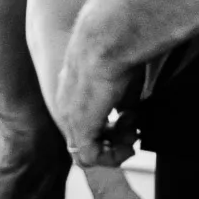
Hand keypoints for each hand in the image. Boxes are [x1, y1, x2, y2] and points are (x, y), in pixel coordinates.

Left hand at [54, 40, 132, 168]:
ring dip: (113, 150)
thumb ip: (119, 101)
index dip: (109, 130)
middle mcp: (66, 108)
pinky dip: (113, 156)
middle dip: (112, 142)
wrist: (106, 41)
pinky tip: (128, 140)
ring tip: (131, 133)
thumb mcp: (119, 81)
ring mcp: (70, 118)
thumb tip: (125, 114)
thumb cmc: (116, 51)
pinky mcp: (79, 126)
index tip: (130, 119)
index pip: (84, 125)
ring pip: (85, 153)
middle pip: (84, 141)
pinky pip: (90, 158)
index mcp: (72, 95)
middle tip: (132, 131)